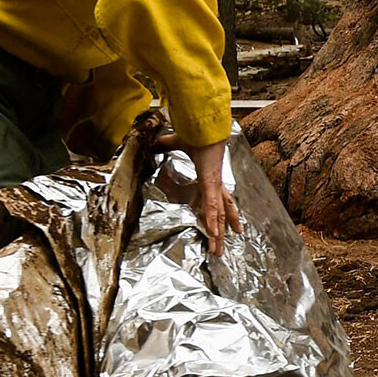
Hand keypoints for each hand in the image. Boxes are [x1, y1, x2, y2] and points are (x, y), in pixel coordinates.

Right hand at [153, 133, 242, 250]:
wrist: (204, 125)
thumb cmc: (195, 132)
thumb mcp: (175, 143)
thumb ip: (163, 146)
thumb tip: (149, 146)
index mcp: (210, 177)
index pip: (217, 199)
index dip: (222, 213)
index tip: (227, 225)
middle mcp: (214, 184)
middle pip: (220, 213)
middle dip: (221, 231)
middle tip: (221, 248)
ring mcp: (213, 185)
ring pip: (217, 214)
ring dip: (216, 233)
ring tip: (216, 251)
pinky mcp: (210, 183)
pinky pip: (211, 206)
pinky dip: (212, 220)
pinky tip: (214, 234)